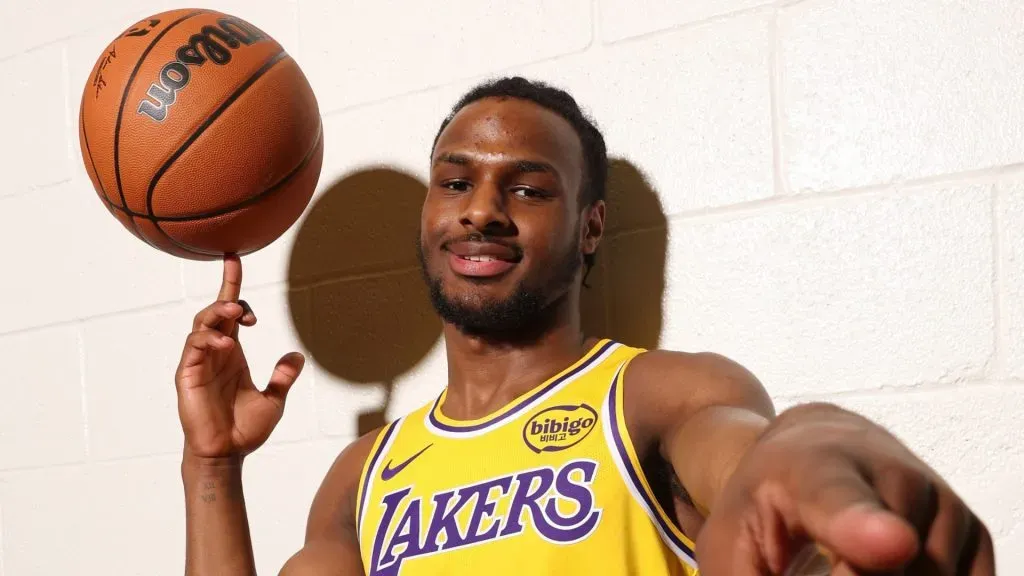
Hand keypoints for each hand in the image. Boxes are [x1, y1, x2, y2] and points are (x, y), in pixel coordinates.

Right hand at [174, 254, 304, 461]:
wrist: (227, 454)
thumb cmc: (245, 429)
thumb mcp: (274, 399)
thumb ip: (283, 377)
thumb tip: (297, 355)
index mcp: (233, 353)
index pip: (231, 312)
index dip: (232, 285)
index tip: (233, 260)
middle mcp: (215, 353)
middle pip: (214, 311)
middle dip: (227, 296)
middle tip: (245, 307)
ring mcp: (199, 362)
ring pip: (201, 324)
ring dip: (219, 314)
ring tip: (240, 316)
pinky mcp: (187, 375)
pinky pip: (194, 347)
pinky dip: (209, 340)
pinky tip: (227, 346)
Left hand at [695, 403, 994, 574]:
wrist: (817, 444)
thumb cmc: (768, 499)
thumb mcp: (734, 538)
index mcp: (815, 472)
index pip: (843, 502)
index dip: (864, 526)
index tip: (889, 543)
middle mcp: (891, 475)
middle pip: (894, 572)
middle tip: (828, 561)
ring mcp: (940, 502)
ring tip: (847, 559)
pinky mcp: (973, 533)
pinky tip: (885, 566)